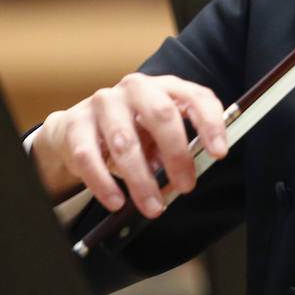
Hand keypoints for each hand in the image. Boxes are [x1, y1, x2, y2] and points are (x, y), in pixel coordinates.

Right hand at [31, 73, 227, 218]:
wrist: (77, 129)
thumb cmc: (131, 131)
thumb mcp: (159, 135)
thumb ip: (177, 151)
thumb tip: (184, 180)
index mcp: (166, 87)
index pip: (196, 97)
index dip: (210, 124)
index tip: (219, 153)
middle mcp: (136, 88)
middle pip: (161, 114)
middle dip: (177, 154)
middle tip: (186, 186)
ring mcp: (104, 103)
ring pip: (124, 142)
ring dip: (141, 180)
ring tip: (153, 206)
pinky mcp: (76, 124)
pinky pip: (88, 157)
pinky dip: (104, 184)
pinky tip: (116, 202)